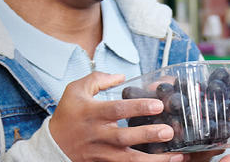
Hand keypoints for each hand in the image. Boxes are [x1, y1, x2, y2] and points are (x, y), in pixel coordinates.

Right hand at [51, 72, 197, 161]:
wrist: (53, 145)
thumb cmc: (67, 115)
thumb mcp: (75, 90)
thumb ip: (98, 79)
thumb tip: (121, 76)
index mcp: (92, 113)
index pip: (117, 110)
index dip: (138, 107)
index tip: (158, 104)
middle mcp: (98, 134)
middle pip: (125, 137)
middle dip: (148, 135)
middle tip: (169, 131)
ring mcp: (101, 152)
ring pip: (129, 160)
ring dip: (154, 160)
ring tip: (176, 156)